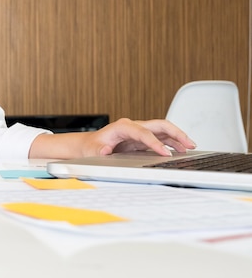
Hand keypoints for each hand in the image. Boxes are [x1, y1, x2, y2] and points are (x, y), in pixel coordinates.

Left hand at [29, 118, 195, 158]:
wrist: (87, 146)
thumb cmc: (90, 147)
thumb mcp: (92, 151)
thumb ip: (98, 152)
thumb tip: (104, 152)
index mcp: (122, 127)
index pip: (143, 132)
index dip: (155, 142)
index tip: (165, 153)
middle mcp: (132, 126)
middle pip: (159, 124)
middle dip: (176, 133)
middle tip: (190, 144)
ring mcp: (138, 131)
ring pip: (162, 130)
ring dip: (178, 137)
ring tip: (191, 147)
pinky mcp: (141, 139)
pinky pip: (160, 137)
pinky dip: (172, 142)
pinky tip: (181, 149)